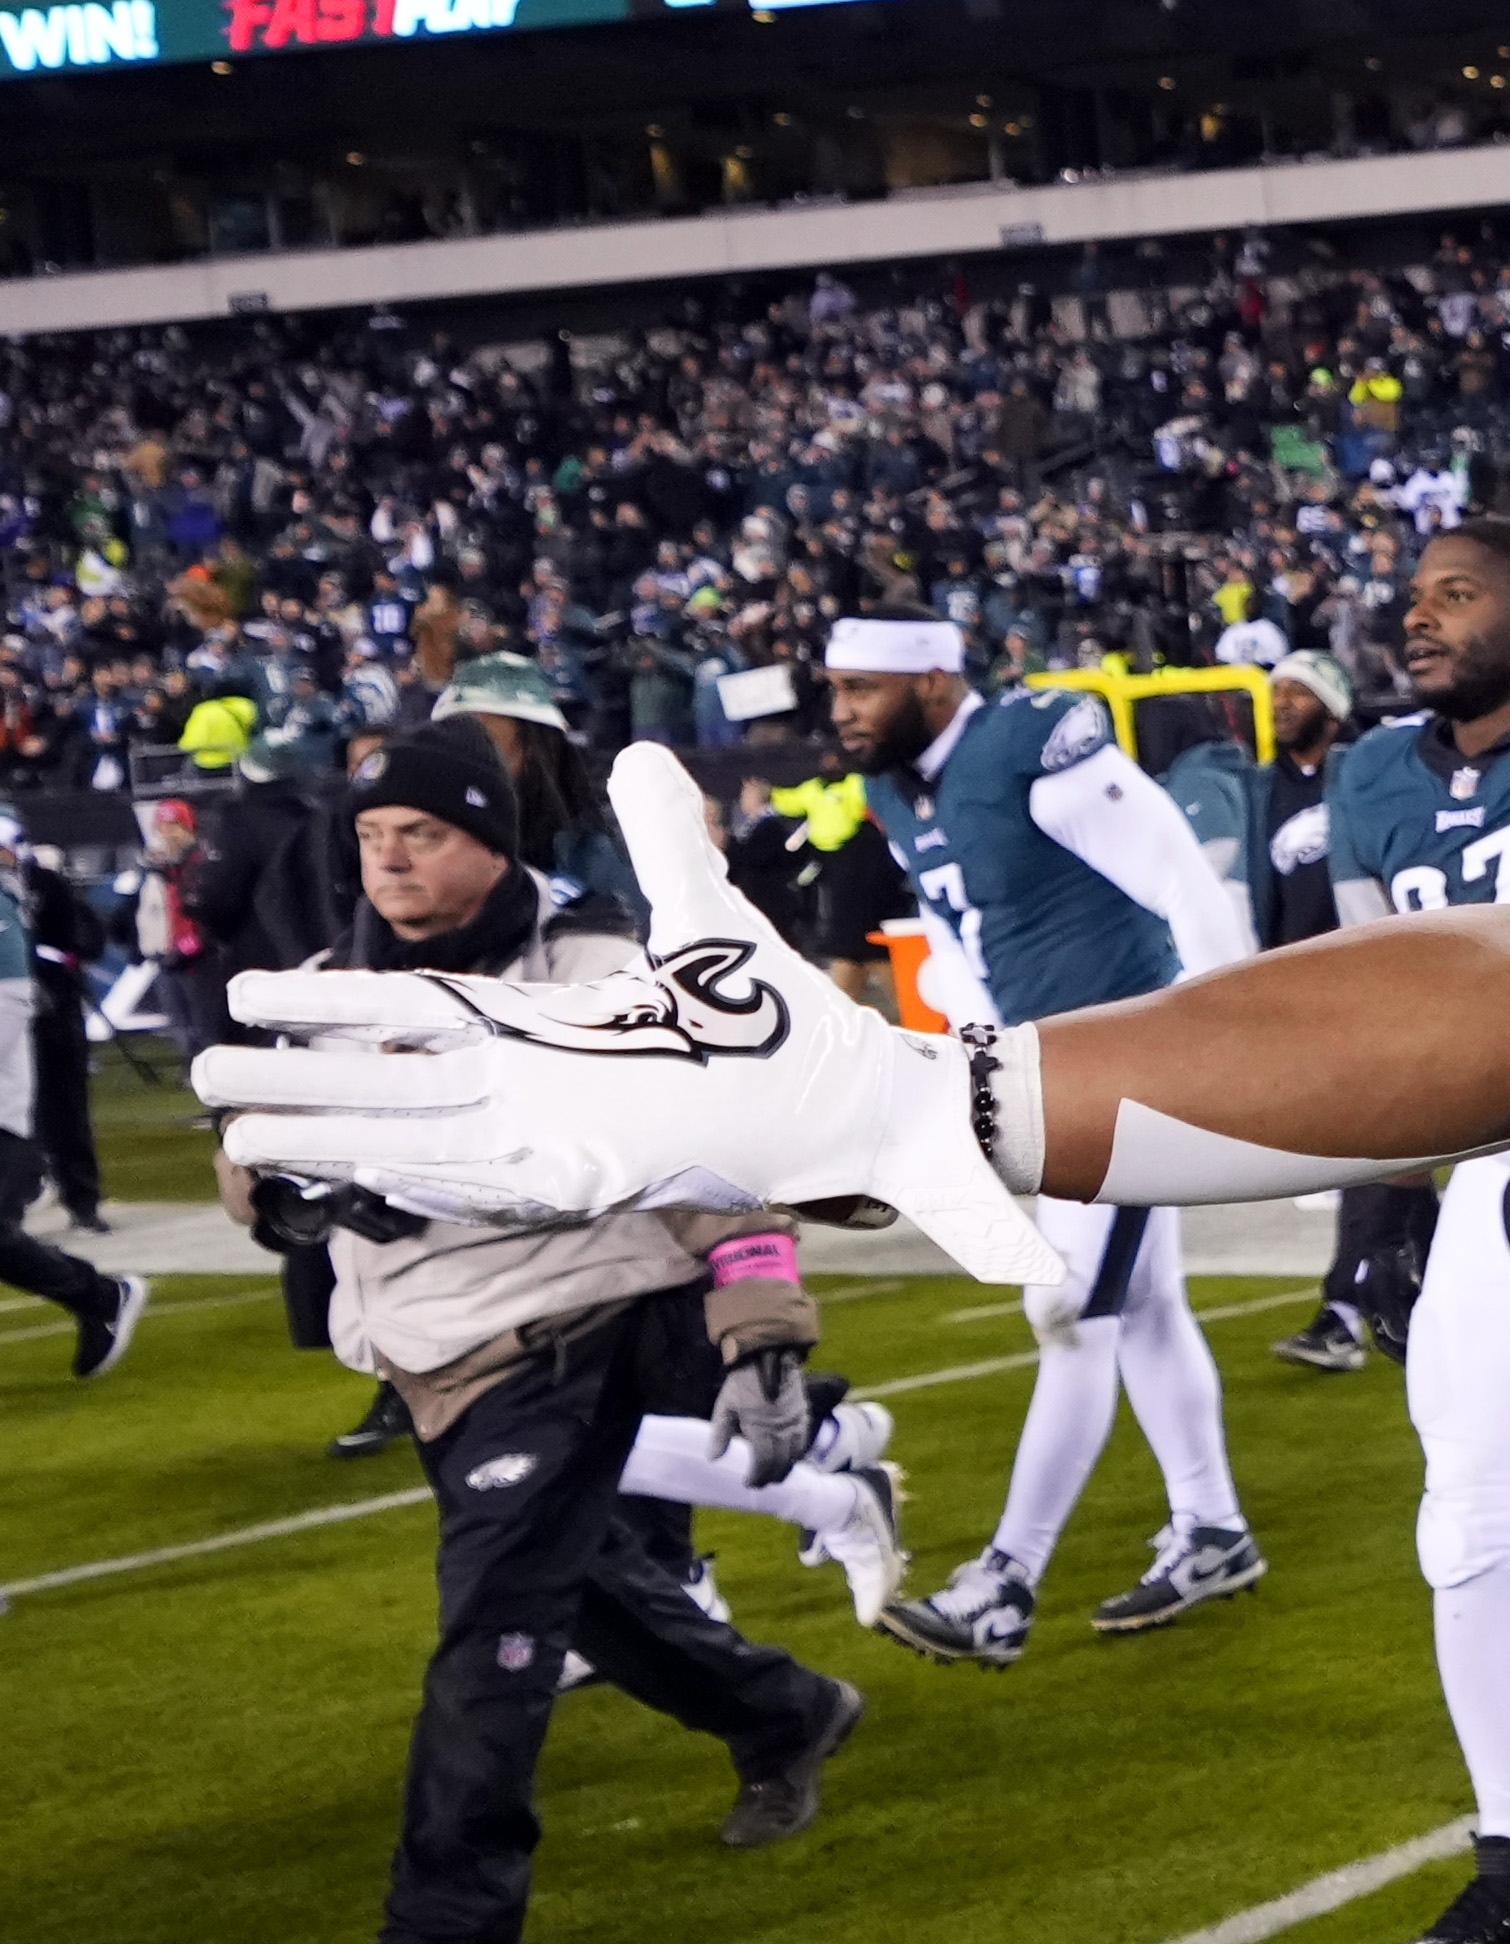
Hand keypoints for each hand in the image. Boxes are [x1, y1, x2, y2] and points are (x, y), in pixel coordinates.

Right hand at [202, 745, 1048, 1286]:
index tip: (256, 991)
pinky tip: (358, 1175)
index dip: (334, 1005)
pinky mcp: (603, 1177)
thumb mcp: (710, 913)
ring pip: (423, 1138)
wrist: (866, 1094)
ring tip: (247, 1136)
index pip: (418, 1013)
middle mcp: (541, 1083)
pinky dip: (425, 1179)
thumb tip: (641, 759)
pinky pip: (492, 1184)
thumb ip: (665, 840)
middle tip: (209, 1070)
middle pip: (395, 1079)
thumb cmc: (787, 1018)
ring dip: (337, 1137)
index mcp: (550, 1024)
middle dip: (303, 1078)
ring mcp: (565, 1133)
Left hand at [711, 1341, 821, 1480]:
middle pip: (780, 1463)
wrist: (768, 1359)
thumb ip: (720, 1435)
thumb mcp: (724, 1408)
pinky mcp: (802, 1415)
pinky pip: (804, 1441)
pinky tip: (791, 1457)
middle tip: (761, 1484)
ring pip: (794, 1455)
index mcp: (760, 1430)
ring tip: (776, 1476)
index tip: (749, 1483)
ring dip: (785, 1469)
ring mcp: (795, 1423)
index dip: (756, 1477)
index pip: (762, 1463)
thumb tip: (712, 1459)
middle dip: (770, 1477)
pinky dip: (797, 1454)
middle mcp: (781, 1430)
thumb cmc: (741, 1384)